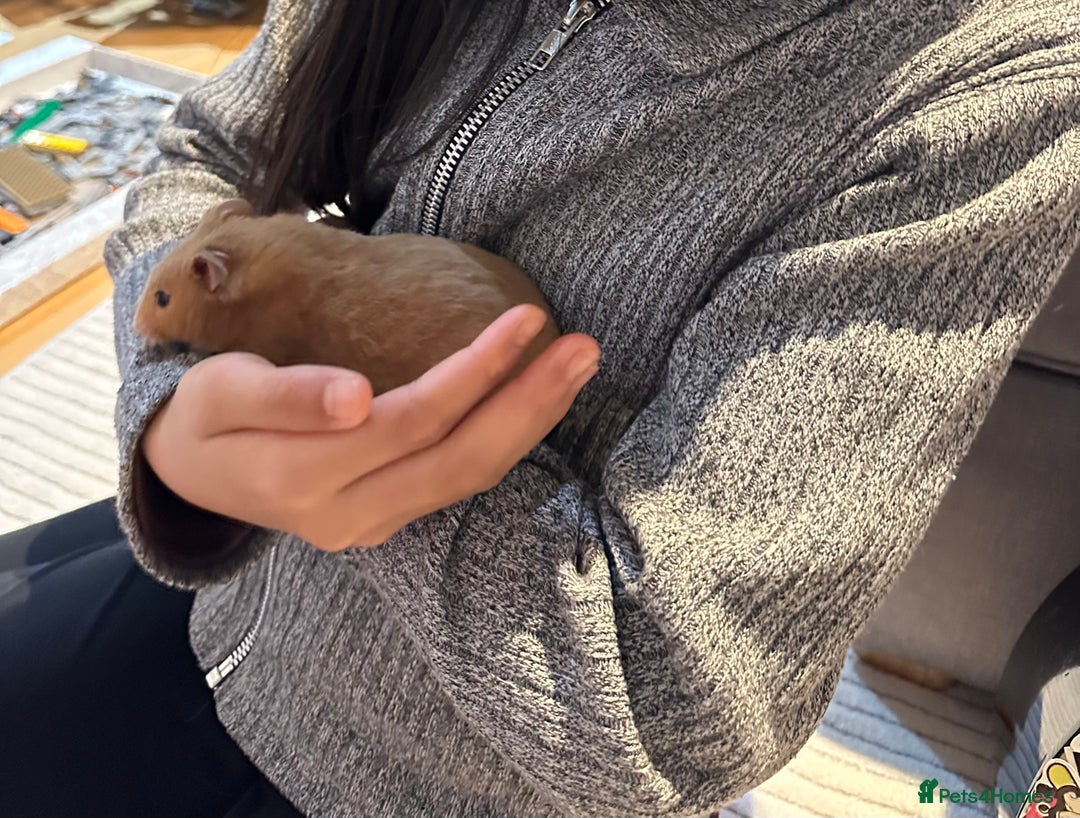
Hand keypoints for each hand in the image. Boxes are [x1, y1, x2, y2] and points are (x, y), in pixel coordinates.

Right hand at [141, 304, 599, 550]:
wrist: (190, 475)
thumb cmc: (203, 417)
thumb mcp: (218, 392)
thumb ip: (282, 396)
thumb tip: (356, 399)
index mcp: (300, 479)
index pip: (411, 422)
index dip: (474, 372)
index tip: (525, 319)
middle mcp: (348, 516)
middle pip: (460, 460)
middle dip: (529, 404)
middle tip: (585, 350)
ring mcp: (373, 526)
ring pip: (469, 479)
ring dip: (530, 424)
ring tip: (577, 370)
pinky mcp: (389, 520)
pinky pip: (458, 484)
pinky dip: (505, 441)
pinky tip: (536, 402)